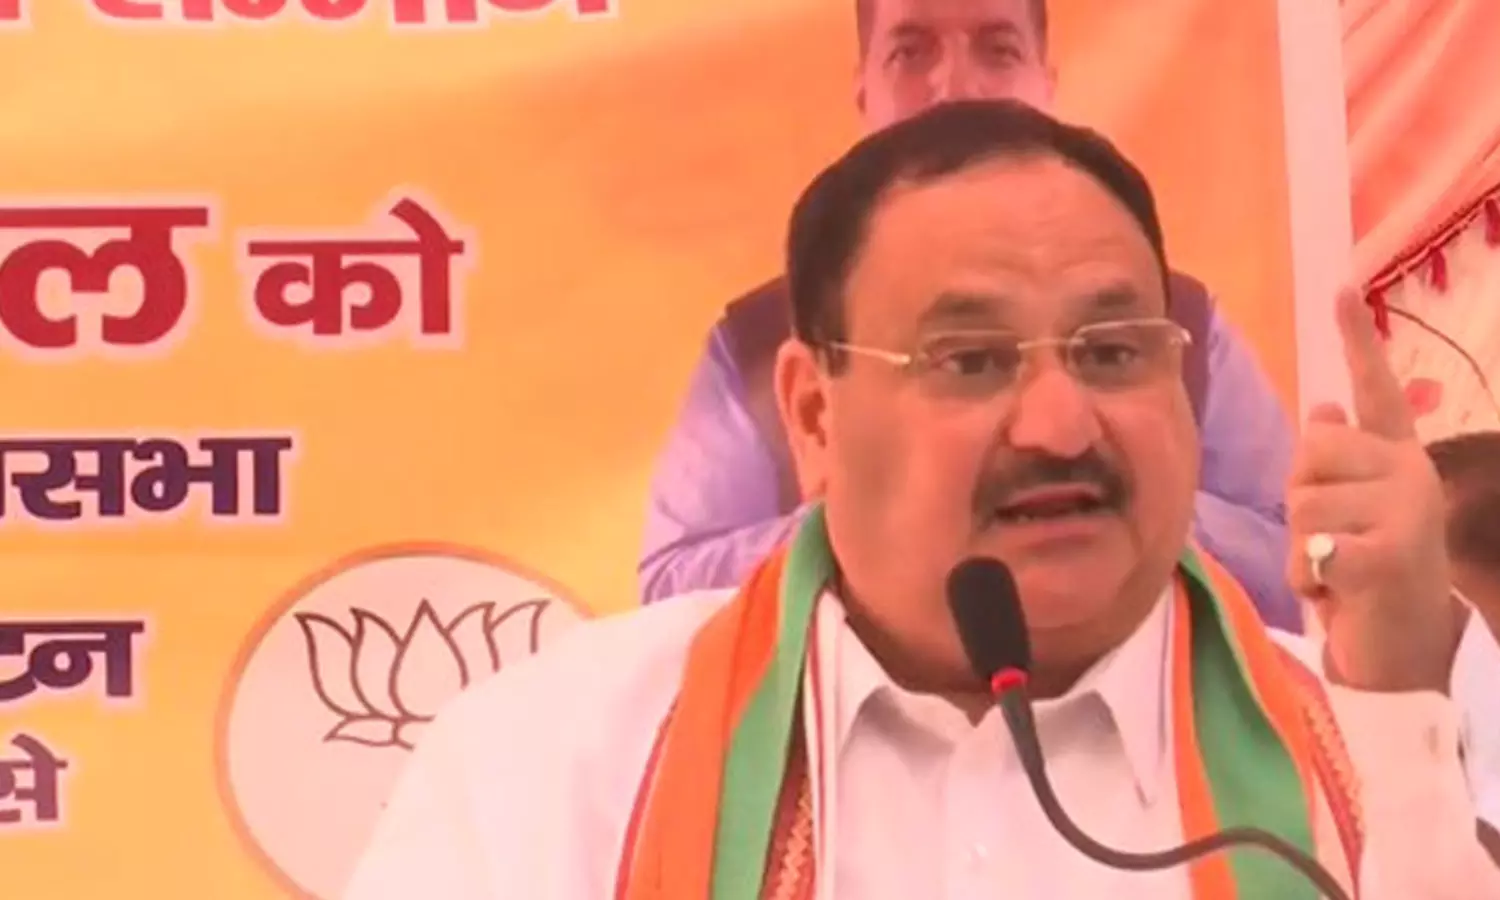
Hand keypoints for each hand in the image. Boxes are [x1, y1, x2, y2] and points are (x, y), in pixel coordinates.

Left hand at [1285, 288, 1462, 693]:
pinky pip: (1311, 545)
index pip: (1374, 389)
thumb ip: (1339, 464)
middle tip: (1331, 540)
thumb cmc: (1365, 577)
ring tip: (1335, 569)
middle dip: (1300, 499)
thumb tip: (1325, 409)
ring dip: (1300, 547)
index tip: (1343, 287)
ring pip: (1302, 502)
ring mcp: (1407, 510)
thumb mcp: (1348, 511)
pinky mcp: (1388, 552)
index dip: (1356, 338)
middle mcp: (1411, 472)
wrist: (1403, 650)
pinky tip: (1339, 592)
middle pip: (1309, 453)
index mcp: (1397, 458)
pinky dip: (1309, 577)